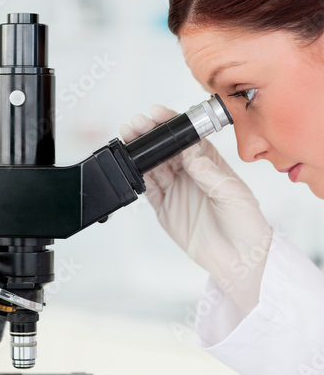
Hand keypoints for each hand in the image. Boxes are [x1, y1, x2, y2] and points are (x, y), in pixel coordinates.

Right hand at [120, 106, 272, 314]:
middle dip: (150, 135)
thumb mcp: (232, 192)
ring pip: (154, 167)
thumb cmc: (246, 224)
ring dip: (140, 153)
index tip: (157, 115)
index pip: (187, 138)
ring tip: (128, 140)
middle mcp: (191, 174)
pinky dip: (139, 179)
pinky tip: (132, 167)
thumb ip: (207, 171)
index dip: (171, 125)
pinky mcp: (166, 209)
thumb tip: (188, 151)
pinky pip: (149, 190)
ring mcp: (177, 191)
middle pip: (166, 149)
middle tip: (136, 125)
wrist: (239, 259)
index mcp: (210, 164)